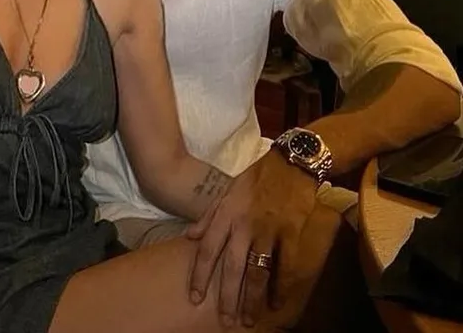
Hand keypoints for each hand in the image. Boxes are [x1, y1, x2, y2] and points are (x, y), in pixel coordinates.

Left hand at [186, 149, 317, 327]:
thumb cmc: (257, 176)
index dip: (200, 275)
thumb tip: (189, 236)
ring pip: (256, 271)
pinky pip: (285, 265)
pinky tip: (277, 303)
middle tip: (225, 320)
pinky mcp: (290, 233)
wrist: (290, 163)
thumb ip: (209, 214)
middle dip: (226, 297)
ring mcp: (267, 230)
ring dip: (251, 298)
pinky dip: (281, 286)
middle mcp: (243, 225)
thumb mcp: (227, 189)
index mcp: (226, 214)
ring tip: (247, 319)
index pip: (207, 249)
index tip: (195, 297)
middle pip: (231, 267)